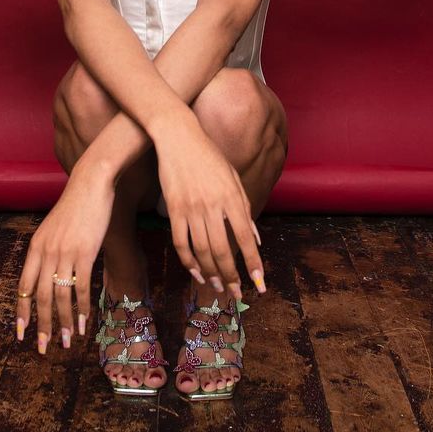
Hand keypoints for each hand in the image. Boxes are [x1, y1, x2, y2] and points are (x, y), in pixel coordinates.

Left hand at [13, 159, 114, 351]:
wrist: (90, 184)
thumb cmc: (74, 207)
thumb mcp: (53, 229)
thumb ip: (47, 251)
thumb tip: (46, 275)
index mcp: (35, 247)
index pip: (24, 287)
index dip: (22, 312)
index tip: (21, 334)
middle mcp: (46, 252)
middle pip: (41, 297)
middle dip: (42, 326)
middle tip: (44, 348)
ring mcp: (65, 253)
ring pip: (61, 296)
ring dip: (64, 322)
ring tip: (67, 341)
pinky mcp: (84, 252)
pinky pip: (81, 287)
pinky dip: (82, 308)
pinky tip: (84, 322)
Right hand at [154, 110, 264, 298]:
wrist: (178, 137)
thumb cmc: (209, 156)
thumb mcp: (233, 178)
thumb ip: (245, 209)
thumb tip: (256, 239)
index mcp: (231, 197)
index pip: (246, 238)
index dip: (253, 264)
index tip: (259, 284)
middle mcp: (212, 206)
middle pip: (223, 251)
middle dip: (232, 277)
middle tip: (237, 294)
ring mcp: (191, 208)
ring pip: (202, 251)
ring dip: (212, 274)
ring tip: (219, 287)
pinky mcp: (174, 209)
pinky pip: (181, 243)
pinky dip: (189, 262)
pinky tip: (197, 273)